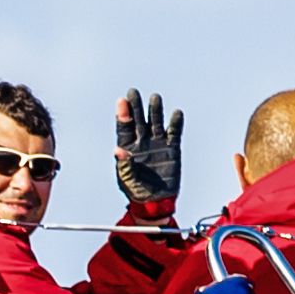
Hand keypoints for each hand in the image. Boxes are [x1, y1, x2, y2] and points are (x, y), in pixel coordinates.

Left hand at [114, 90, 185, 212]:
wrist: (156, 200)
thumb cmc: (137, 190)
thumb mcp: (127, 180)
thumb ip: (124, 165)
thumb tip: (117, 150)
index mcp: (128, 147)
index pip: (124, 127)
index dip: (123, 114)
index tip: (122, 100)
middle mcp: (142, 141)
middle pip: (139, 120)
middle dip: (137, 107)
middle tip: (134, 92)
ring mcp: (157, 143)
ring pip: (156, 122)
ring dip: (155, 111)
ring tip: (155, 98)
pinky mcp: (172, 148)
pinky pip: (174, 133)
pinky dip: (176, 123)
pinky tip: (176, 113)